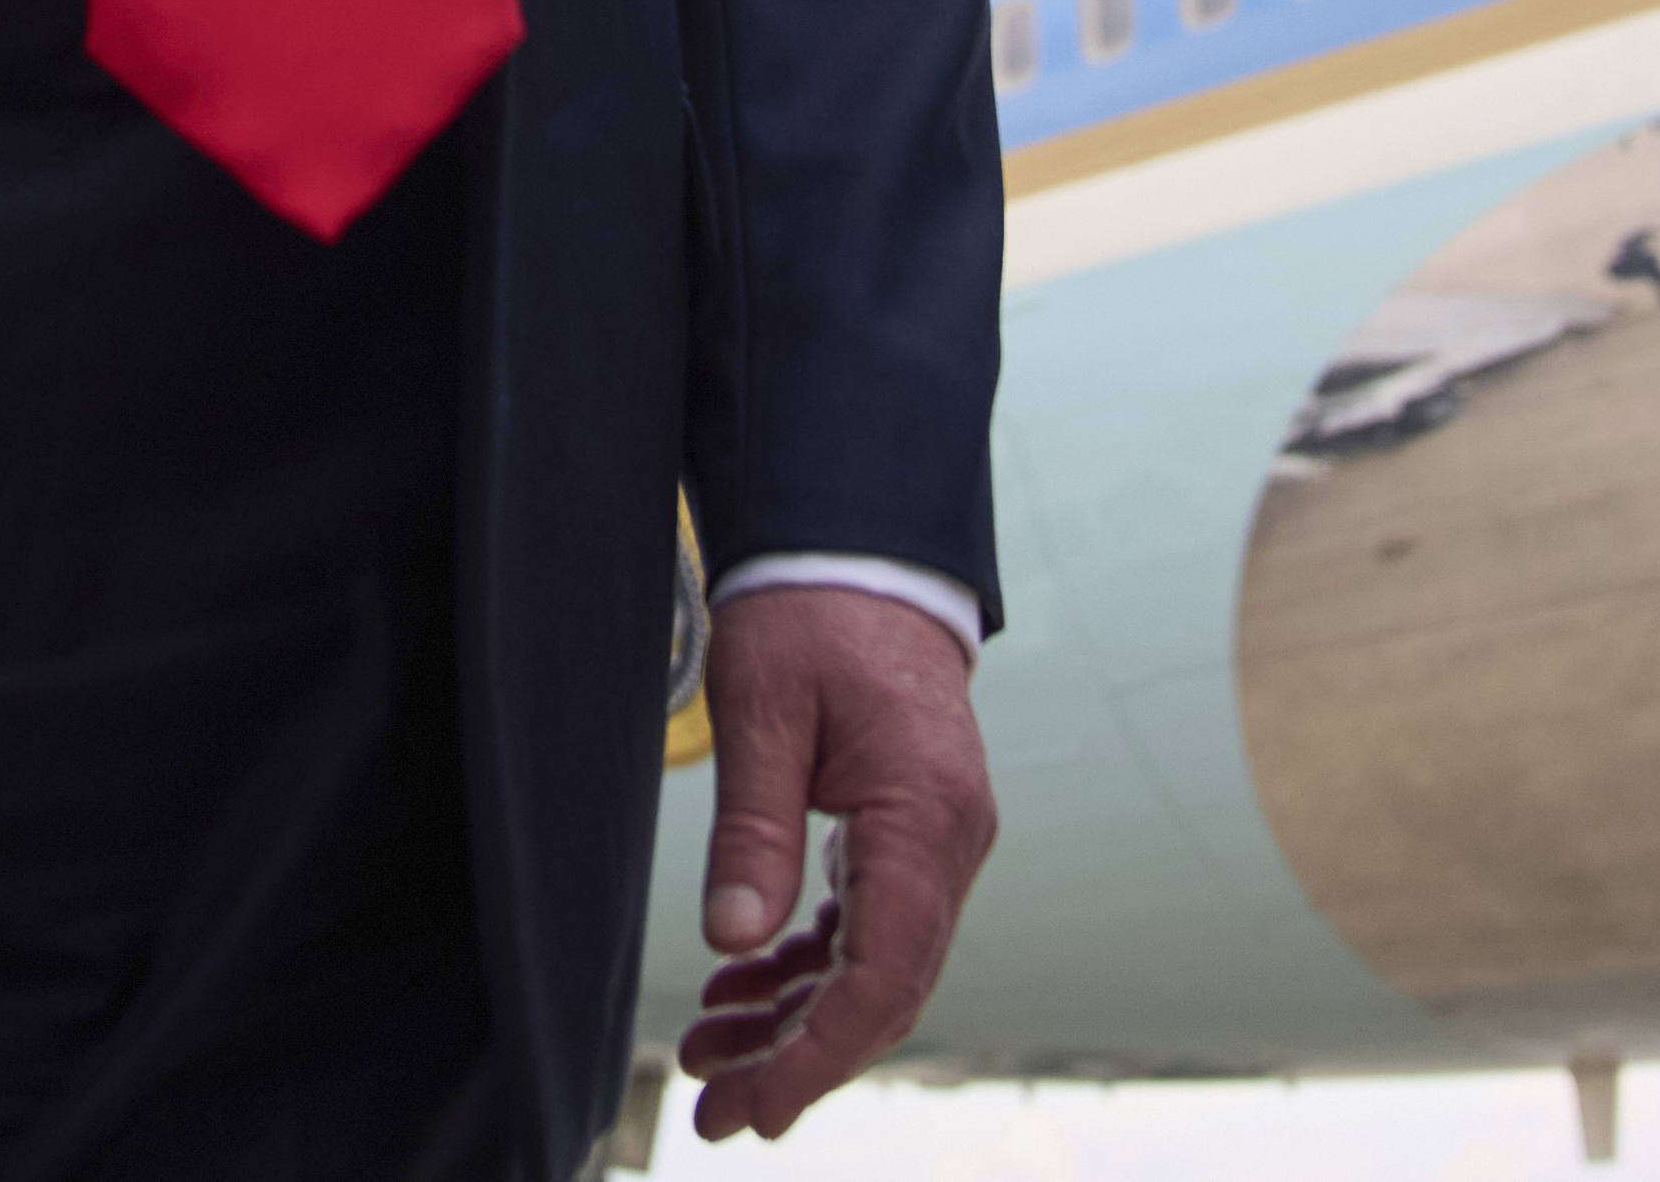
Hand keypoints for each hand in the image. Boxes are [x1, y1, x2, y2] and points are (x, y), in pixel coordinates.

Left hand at [673, 585, 999, 1142]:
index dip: (823, 1053)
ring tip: (710, 1060)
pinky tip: (742, 991)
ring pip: (875, 966)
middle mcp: (949, 842)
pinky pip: (866, 925)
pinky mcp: (908, 832)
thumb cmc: (811, 612)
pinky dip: (807, 968)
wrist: (860, 546)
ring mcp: (936, 841)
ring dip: (797, 1022)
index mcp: (926, 817)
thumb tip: (733, 941)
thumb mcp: (762, 711)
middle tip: (716, 1113)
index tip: (758, 1106)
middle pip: (886, 989)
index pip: (887, 972)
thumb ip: (753, 829)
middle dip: (802, 1061)